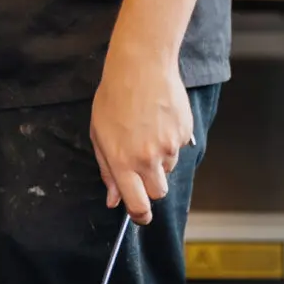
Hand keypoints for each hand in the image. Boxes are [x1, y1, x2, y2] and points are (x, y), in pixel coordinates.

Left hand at [90, 37, 193, 225]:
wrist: (140, 67)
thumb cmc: (114, 98)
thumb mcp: (99, 135)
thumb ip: (108, 170)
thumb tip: (113, 199)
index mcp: (123, 162)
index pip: (137, 205)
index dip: (140, 215)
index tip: (141, 216)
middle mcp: (148, 159)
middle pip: (158, 192)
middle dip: (151, 186)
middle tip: (143, 164)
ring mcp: (169, 147)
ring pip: (170, 168)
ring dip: (161, 159)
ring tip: (149, 131)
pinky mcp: (184, 134)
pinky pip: (180, 147)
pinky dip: (171, 140)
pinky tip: (160, 120)